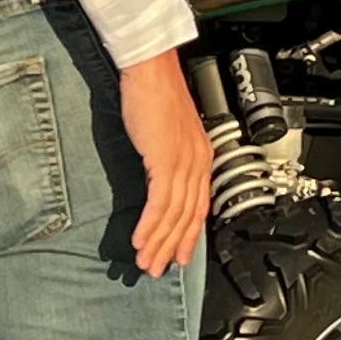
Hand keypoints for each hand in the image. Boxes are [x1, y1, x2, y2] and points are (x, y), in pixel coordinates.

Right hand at [119, 46, 214, 278]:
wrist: (150, 69)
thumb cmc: (155, 93)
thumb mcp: (165, 133)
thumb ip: (165, 157)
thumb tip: (156, 178)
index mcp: (200, 156)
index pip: (198, 205)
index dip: (188, 234)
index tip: (178, 254)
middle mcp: (197, 162)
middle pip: (188, 216)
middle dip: (172, 247)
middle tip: (158, 269)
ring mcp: (183, 163)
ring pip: (174, 215)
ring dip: (158, 242)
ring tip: (145, 262)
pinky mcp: (165, 160)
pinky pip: (159, 203)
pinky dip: (149, 226)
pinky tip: (140, 240)